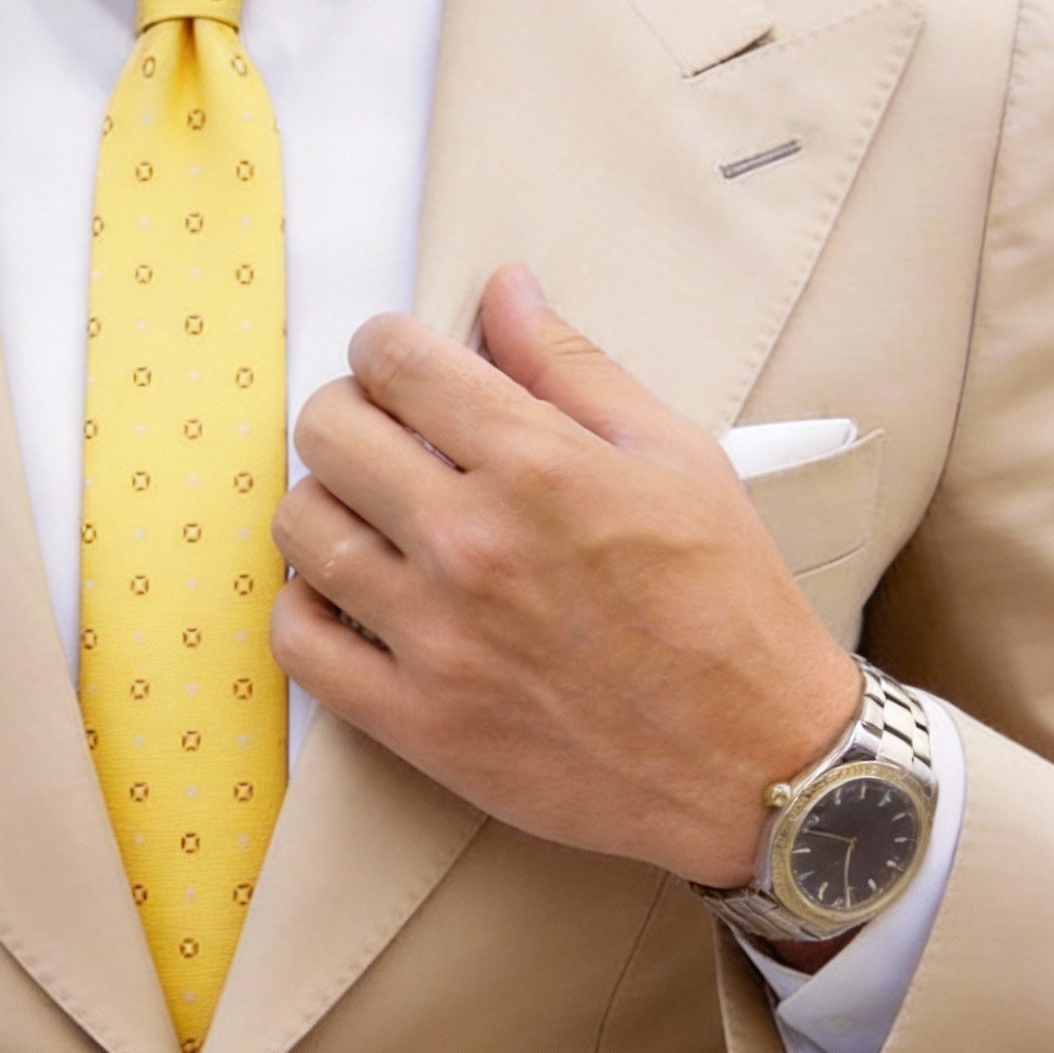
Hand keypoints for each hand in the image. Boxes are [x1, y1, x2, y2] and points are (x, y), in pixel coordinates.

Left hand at [270, 264, 860, 887]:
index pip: (396, 362)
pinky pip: (298, 641)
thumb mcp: (677, 458)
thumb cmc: (726, 606)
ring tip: (366, 516)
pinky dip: (306, 607)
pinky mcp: (415, 721)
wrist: (755, 763)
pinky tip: (348, 595)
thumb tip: (504, 289)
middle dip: (347, 413)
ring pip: (300, 528)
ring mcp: (435, 638)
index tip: (396, 363)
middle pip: (328, 433)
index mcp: (538, 467)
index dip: (384, 346)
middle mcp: (472, 544)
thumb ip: (574, 368)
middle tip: (381, 435)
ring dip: (323, 505)